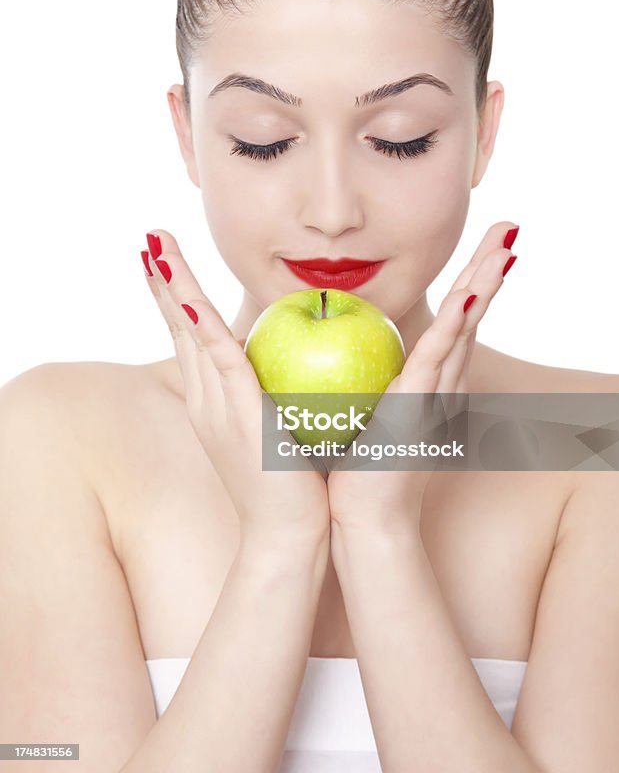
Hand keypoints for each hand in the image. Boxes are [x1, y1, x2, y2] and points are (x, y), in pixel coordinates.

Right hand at [141, 229, 329, 544]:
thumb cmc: (297, 485)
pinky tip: (190, 298)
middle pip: (180, 327)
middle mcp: (205, 398)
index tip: (171, 263)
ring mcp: (214, 405)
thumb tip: (311, 365)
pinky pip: (218, 358)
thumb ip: (286, 394)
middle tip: (150, 240)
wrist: (289, 534)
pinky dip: (201, 325)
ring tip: (156, 249)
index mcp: (215, 401)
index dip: (181, 299)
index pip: (195, 337)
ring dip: (172, 288)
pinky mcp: (234, 413)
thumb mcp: (286, 428)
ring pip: (190, 332)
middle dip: (164, 282)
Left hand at [327, 221, 518, 532]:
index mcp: (429, 381)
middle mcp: (442, 383)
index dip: (471, 280)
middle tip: (508, 226)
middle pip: (471, 313)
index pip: (453, 319)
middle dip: (489, 268)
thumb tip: (332, 347)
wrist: (364, 519)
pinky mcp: (420, 407)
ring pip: (465, 326)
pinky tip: (469, 294)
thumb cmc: (354, 468)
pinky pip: (437, 358)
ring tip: (504, 244)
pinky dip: (456, 326)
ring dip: (485, 283)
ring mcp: (435, 394)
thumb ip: (360, 377)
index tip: (482, 244)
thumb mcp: (360, 409)